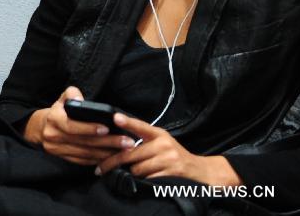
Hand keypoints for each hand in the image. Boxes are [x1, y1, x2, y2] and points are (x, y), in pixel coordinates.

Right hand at [25, 86, 134, 165]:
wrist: (42, 127)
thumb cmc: (58, 111)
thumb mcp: (62, 98)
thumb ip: (72, 94)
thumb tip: (81, 100)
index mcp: (53, 119)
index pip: (72, 126)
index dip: (89, 128)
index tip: (107, 128)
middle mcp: (53, 136)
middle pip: (83, 142)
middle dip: (107, 142)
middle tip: (126, 142)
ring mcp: (57, 149)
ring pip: (85, 154)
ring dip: (106, 153)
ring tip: (124, 150)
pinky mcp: (63, 158)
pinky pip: (83, 161)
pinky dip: (99, 159)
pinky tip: (112, 157)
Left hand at [96, 113, 242, 185]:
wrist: (199, 171)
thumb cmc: (174, 156)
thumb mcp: (162, 143)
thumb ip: (144, 141)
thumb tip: (119, 144)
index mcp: (159, 134)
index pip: (141, 126)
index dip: (128, 122)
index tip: (115, 118)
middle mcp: (164, 144)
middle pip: (131, 154)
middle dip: (113, 162)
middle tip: (100, 168)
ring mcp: (169, 158)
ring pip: (137, 168)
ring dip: (132, 174)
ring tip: (133, 173)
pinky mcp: (172, 172)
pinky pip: (148, 178)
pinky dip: (143, 181)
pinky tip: (145, 180)